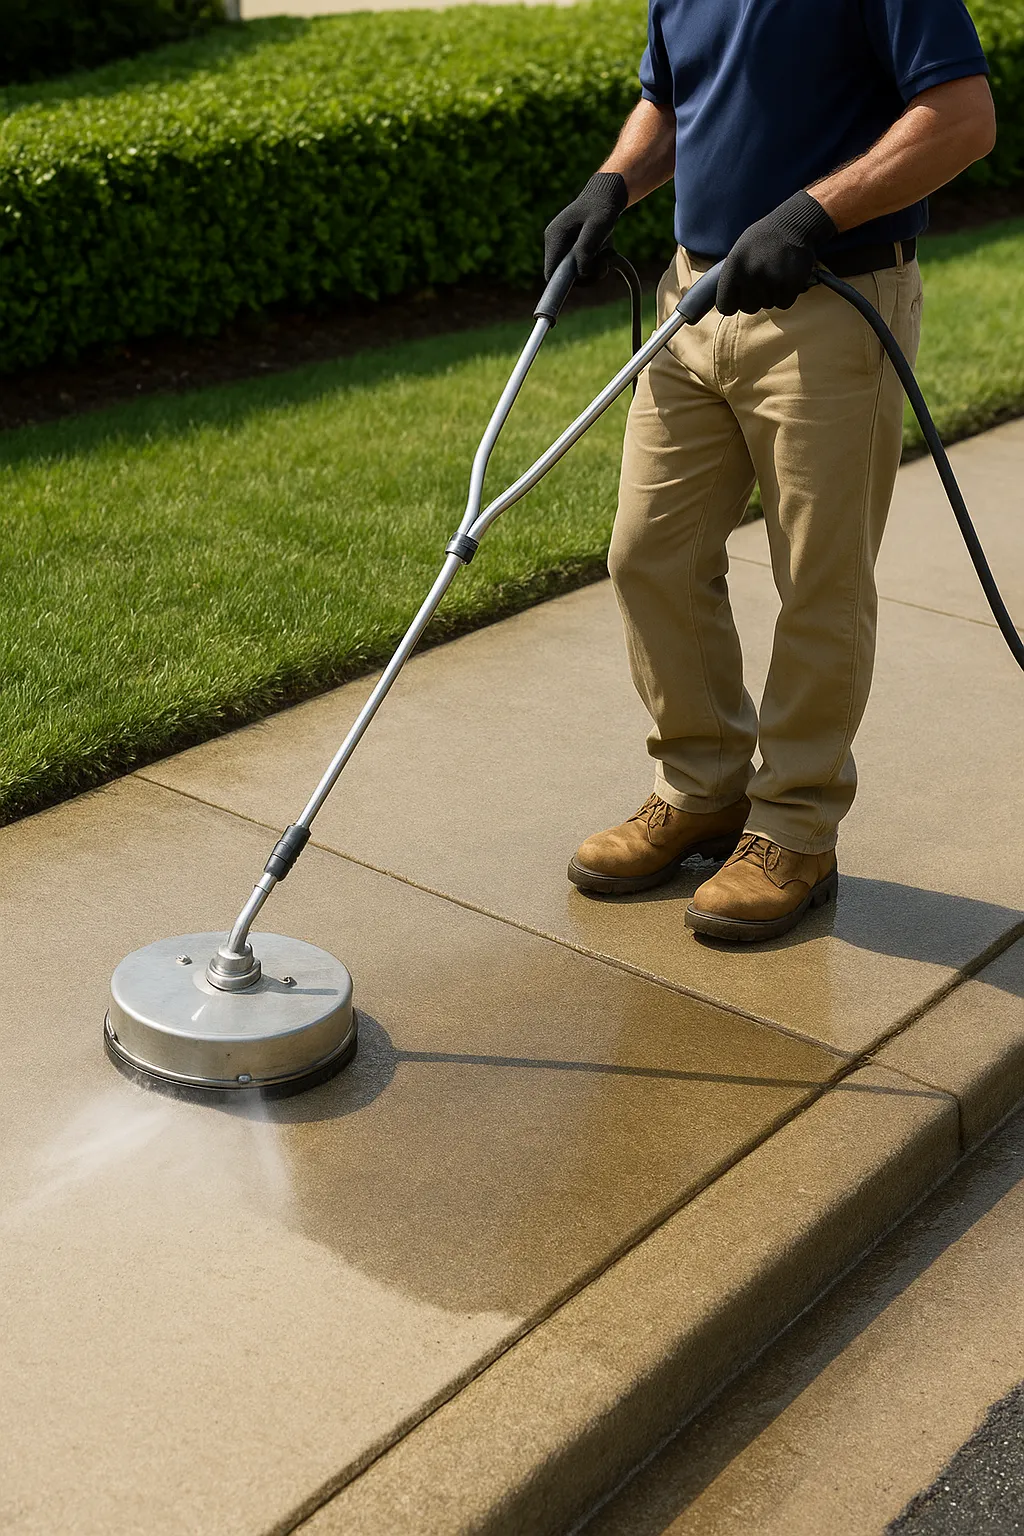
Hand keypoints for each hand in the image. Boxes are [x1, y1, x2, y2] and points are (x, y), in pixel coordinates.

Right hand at [543, 172, 628, 280]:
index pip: (551, 273)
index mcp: (555, 236)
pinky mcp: (571, 248)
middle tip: (604, 263)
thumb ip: (586, 249)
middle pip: (564, 275)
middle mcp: (554, 242)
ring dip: (592, 268)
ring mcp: (562, 245)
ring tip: (606, 253)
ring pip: (574, 272)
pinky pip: (580, 265)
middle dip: (585, 273)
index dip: (565, 283)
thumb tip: (580, 273)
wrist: (607, 194)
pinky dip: (594, 262)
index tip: (584, 280)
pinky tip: (603, 250)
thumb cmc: (603, 207)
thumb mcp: (598, 226)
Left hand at [716, 191, 836, 314]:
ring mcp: (770, 279)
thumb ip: (732, 276)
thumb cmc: (764, 238)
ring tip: (777, 273)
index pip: (725, 306)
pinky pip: (784, 303)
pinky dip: (787, 295)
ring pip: (767, 305)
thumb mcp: (739, 251)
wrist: (793, 223)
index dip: (733, 304)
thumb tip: (727, 302)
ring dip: (772, 294)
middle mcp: (750, 274)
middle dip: (755, 299)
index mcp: (733, 267)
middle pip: (748, 308)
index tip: (740, 298)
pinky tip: (787, 278)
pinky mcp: (790, 283)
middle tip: (763, 281)